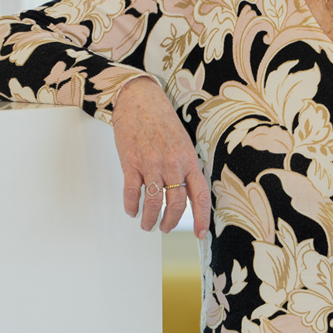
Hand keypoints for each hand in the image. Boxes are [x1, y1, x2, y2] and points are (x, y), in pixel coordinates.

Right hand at [111, 76, 210, 236]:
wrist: (140, 100)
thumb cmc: (162, 120)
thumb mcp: (183, 142)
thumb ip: (185, 166)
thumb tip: (188, 192)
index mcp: (188, 159)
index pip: (199, 194)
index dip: (201, 217)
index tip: (200, 232)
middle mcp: (172, 163)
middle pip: (176, 204)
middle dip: (171, 222)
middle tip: (166, 227)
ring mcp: (151, 164)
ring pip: (153, 203)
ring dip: (150, 219)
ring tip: (147, 224)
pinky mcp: (131, 163)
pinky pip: (133, 193)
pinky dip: (132, 206)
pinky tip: (132, 210)